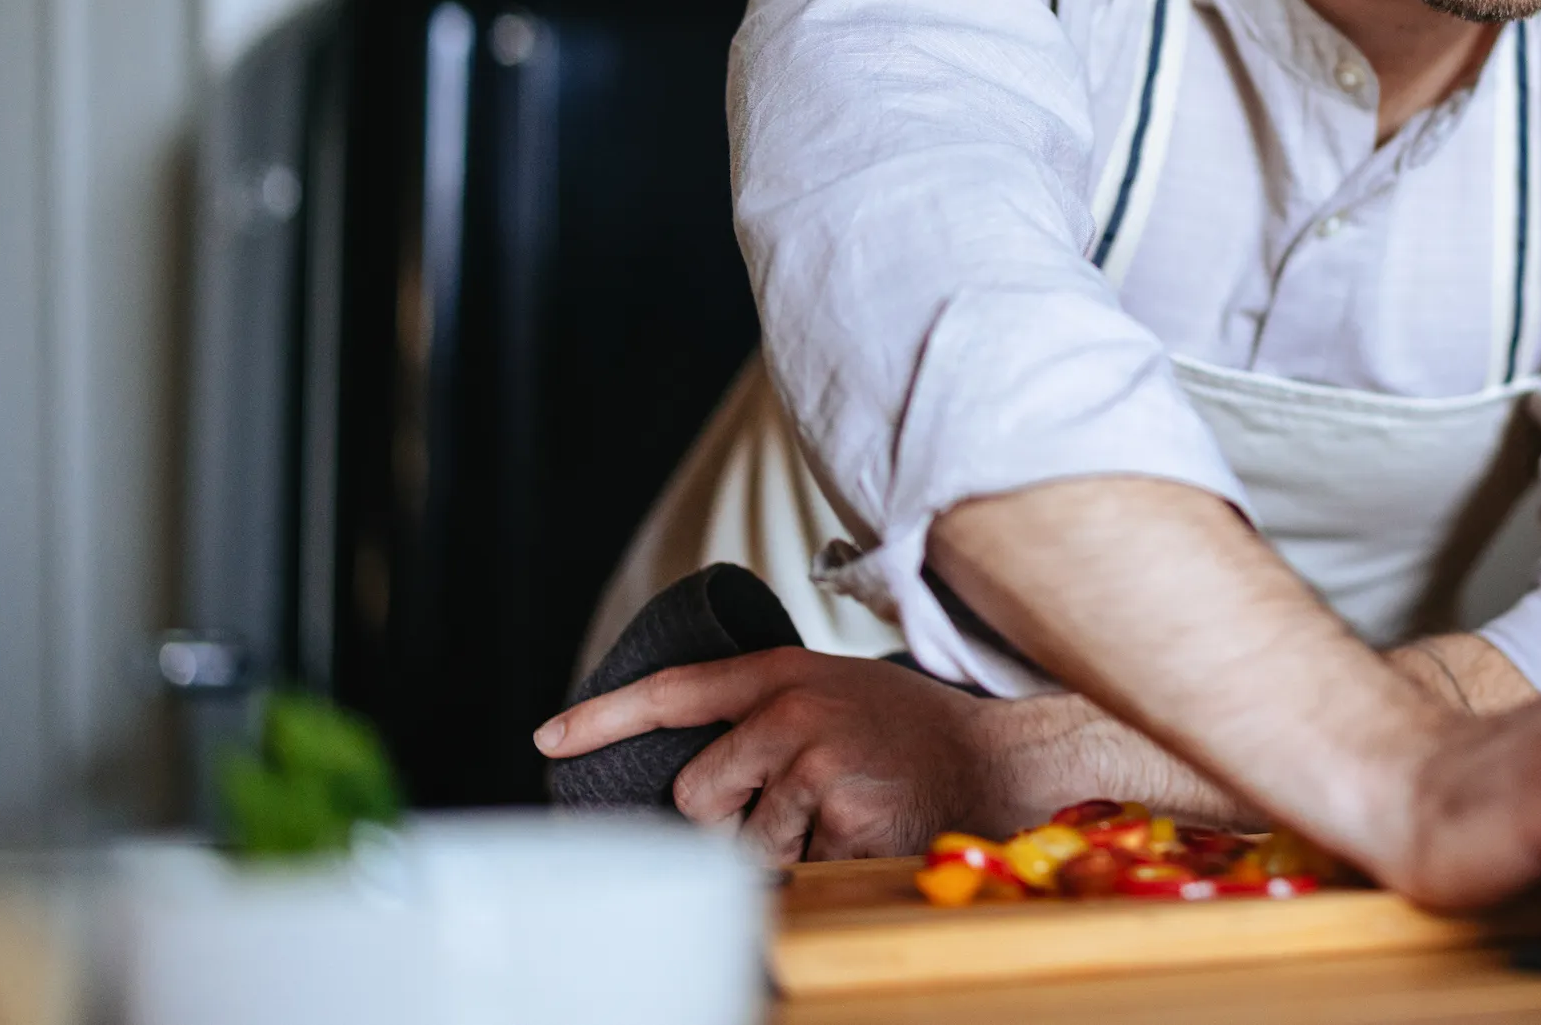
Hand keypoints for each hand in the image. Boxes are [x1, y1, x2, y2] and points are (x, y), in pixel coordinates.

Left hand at [534, 648, 997, 861]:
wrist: (992, 757)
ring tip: (837, 814)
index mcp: (781, 674)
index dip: (605, 714)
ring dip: (781, 846)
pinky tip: (861, 830)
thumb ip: (763, 716)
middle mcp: (791, 708)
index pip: (674, 691)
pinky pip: (793, 866)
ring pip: (743, 840)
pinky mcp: (840, 810)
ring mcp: (816, 758)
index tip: (548, 736)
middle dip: (726, 818)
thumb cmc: (904, 733)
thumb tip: (692, 782)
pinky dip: (821, 865)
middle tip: (787, 806)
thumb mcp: (831, 695)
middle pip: (695, 792)